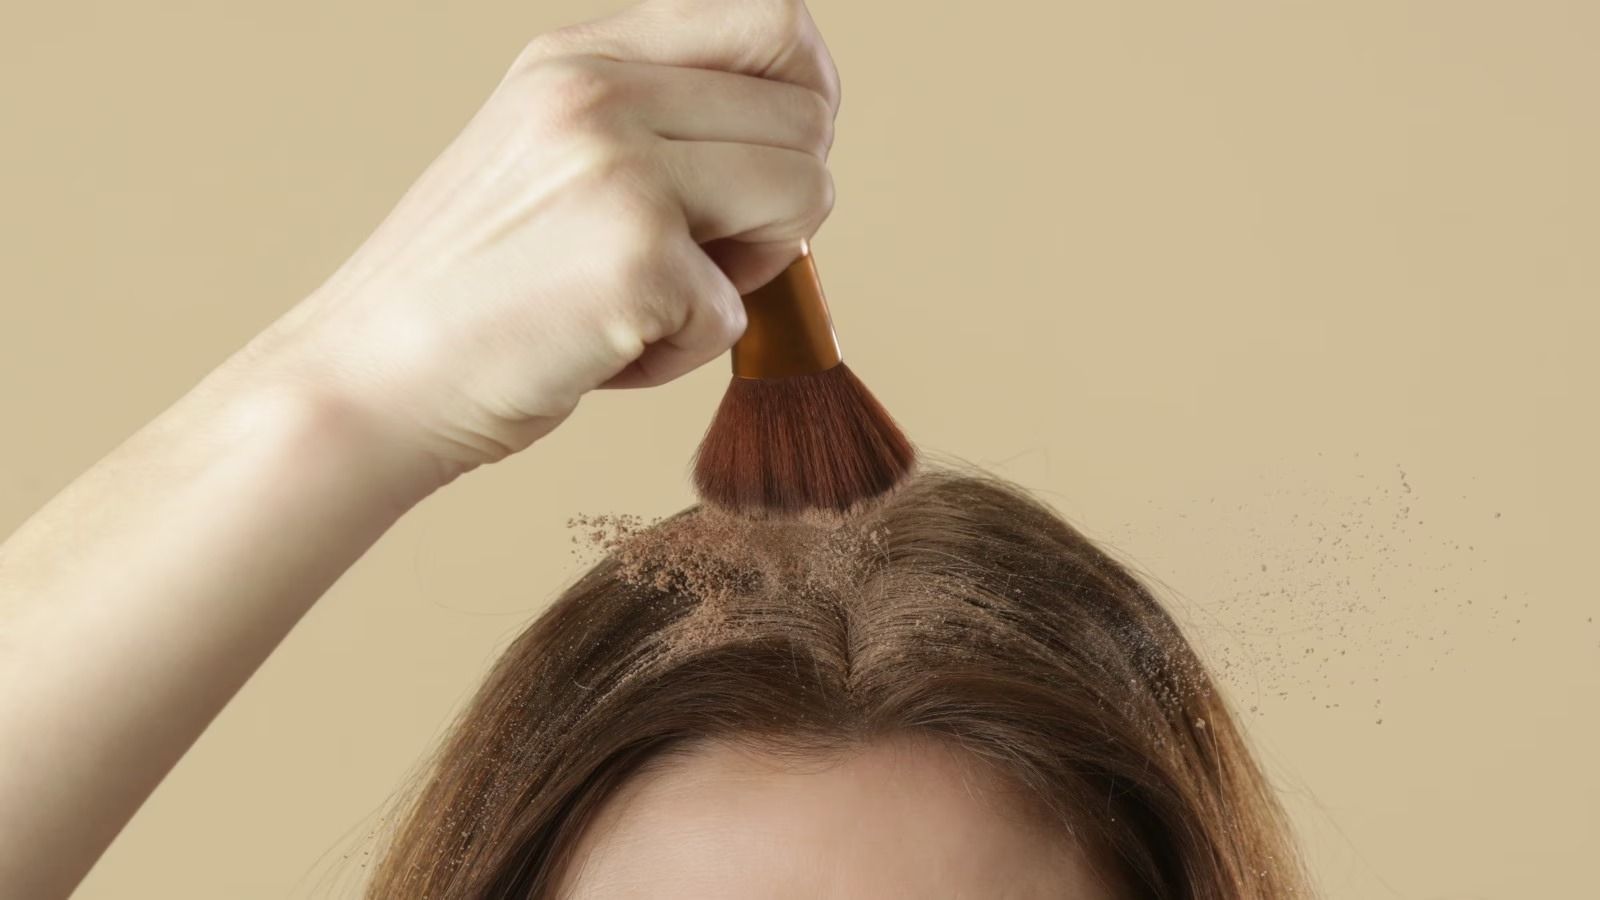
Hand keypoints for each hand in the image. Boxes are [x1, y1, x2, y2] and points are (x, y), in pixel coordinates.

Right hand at [235, 0, 839, 486]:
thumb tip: (806, 139)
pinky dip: (680, 354)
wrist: (370, 379)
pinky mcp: (636, 260)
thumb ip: (659, 123)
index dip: (810, 91)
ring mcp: (619, 169)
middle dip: (786, 201)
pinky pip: (737, 313)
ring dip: (747, 273)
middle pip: (810, 115)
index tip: (782, 158)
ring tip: (648, 298)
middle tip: (702, 255)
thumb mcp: (550, 154)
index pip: (774, 17)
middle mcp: (599, 91)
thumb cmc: (475, 290)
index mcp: (580, 55)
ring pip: (805, 197)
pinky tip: (600, 351)